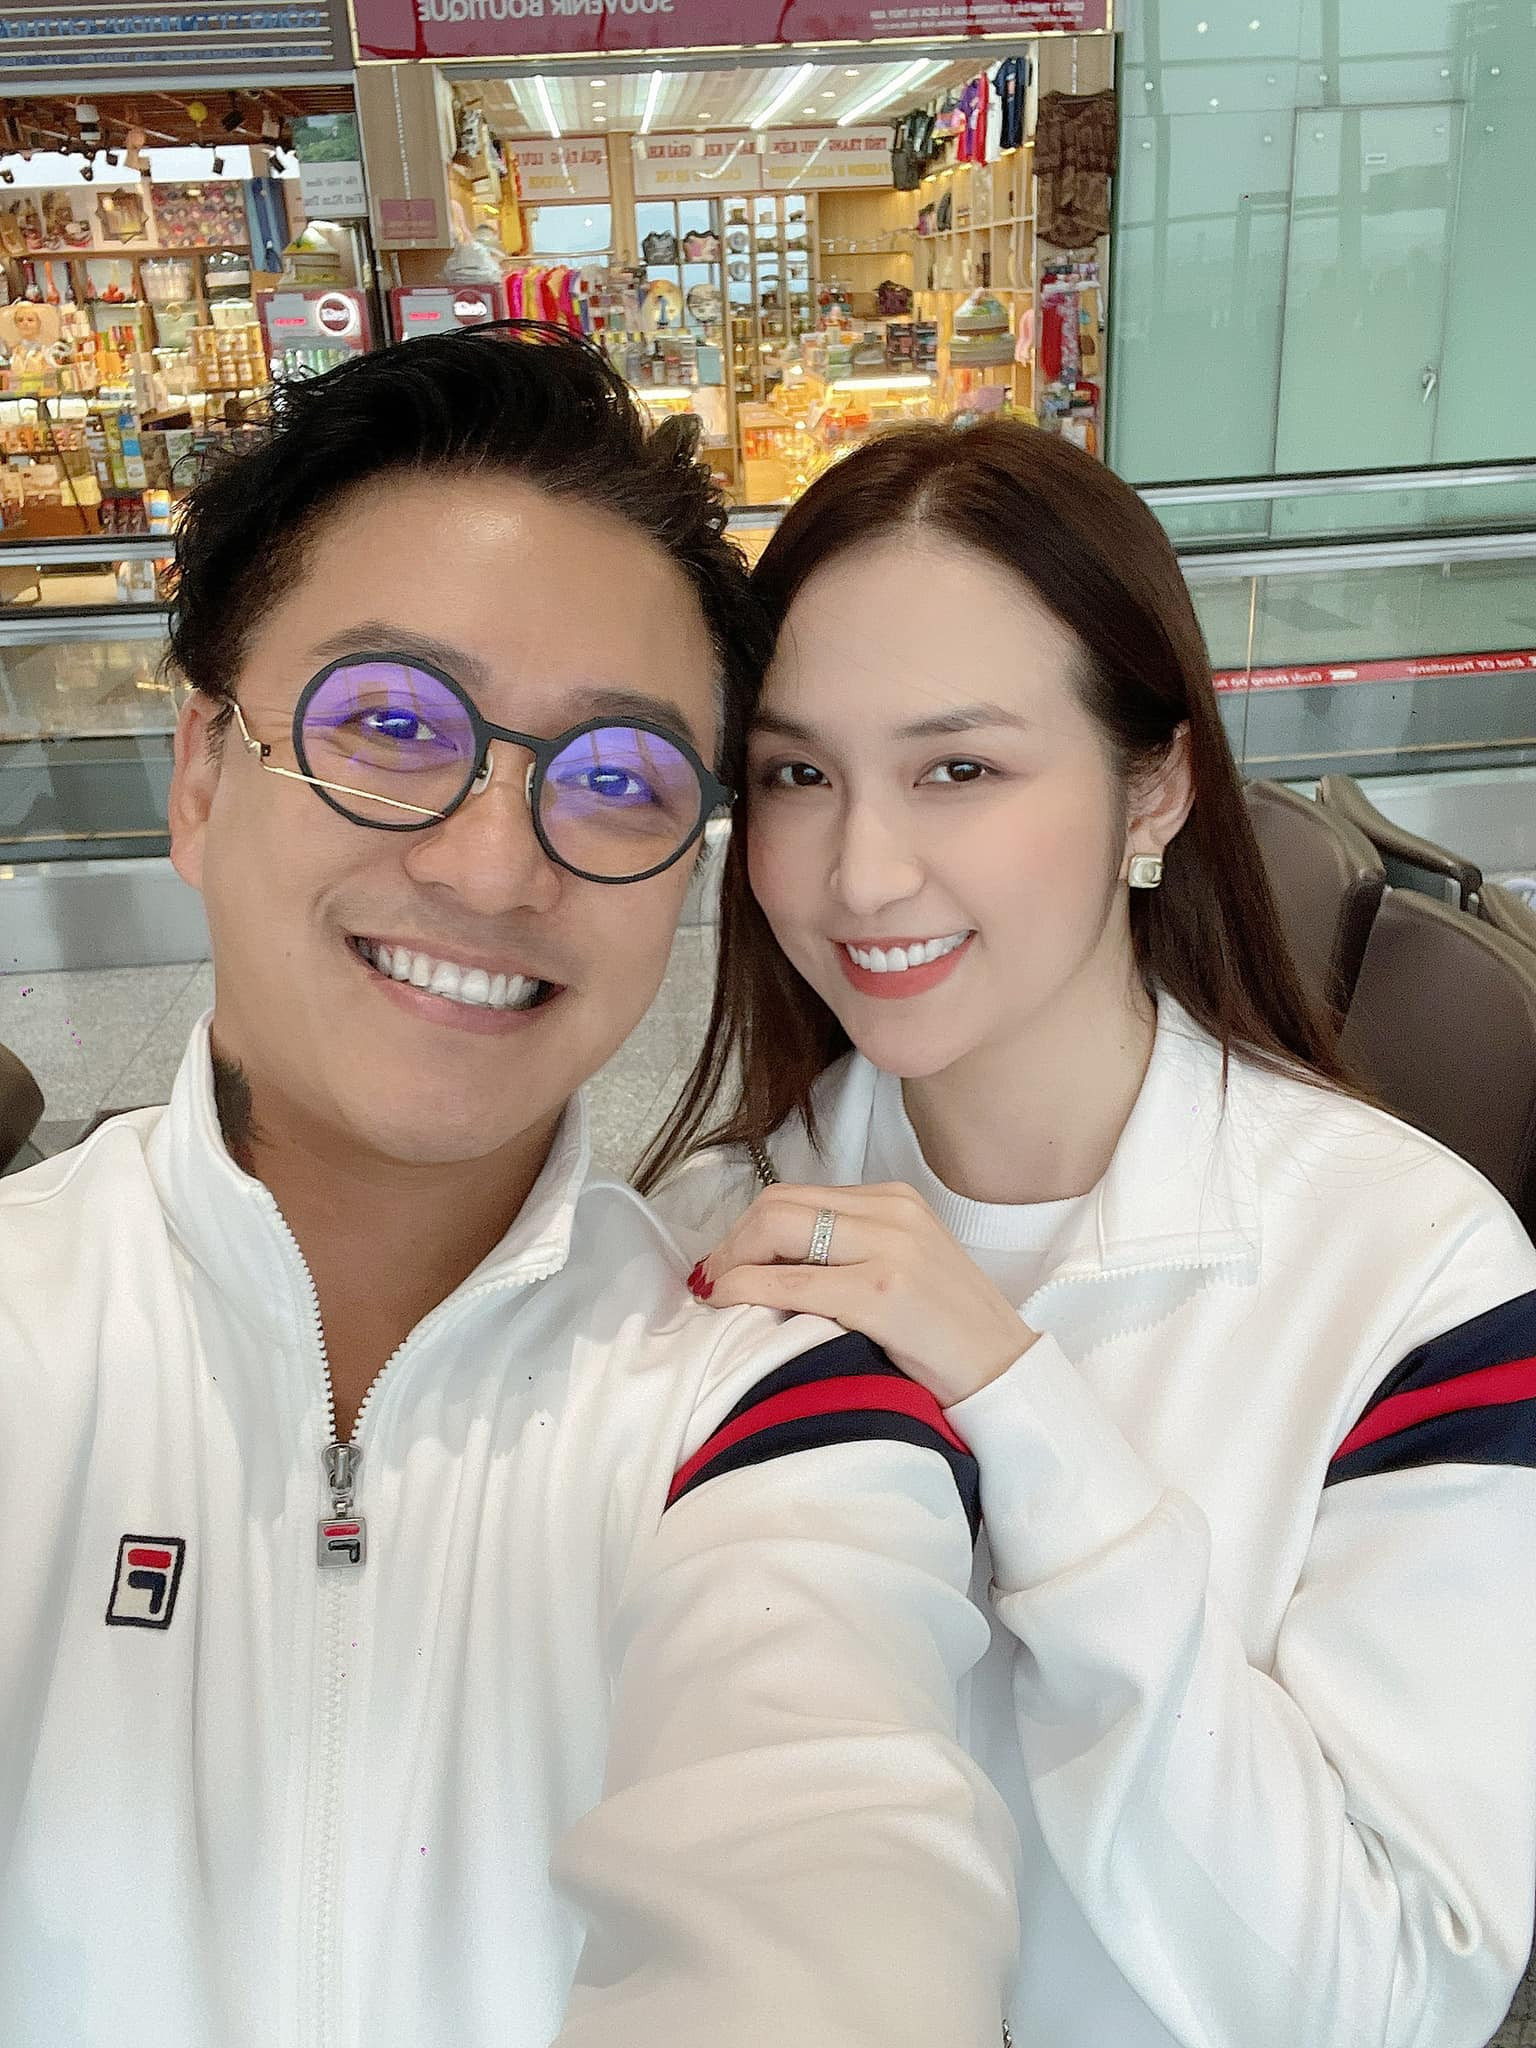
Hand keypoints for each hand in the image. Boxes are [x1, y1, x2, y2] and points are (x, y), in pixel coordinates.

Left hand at [688, 1182, 1038, 1409]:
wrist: (1006, 1375)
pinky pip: (791, 1282)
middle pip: (778, 1205)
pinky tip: (730, 1306)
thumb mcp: (905, 1268)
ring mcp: (889, 1249)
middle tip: (712, 1282)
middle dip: (733, 1242)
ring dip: (732, 1263)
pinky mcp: (883, 1294)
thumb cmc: (949, 1336)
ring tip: (716, 1297)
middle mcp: (891, 1212)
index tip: (725, 1265)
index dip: (747, 1229)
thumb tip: (770, 1264)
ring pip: (777, 1229)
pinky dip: (746, 1290)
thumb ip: (851, 1251)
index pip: (796, 1196)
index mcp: (894, 1201)